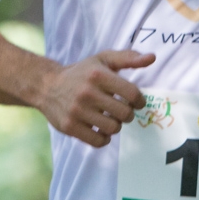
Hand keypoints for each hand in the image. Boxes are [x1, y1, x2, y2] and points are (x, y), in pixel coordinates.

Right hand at [37, 50, 154, 147]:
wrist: (46, 85)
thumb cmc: (81, 72)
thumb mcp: (103, 60)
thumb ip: (128, 58)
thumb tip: (152, 58)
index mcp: (98, 75)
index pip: (132, 94)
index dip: (139, 101)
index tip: (136, 102)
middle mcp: (87, 92)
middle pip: (124, 114)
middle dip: (128, 114)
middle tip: (122, 111)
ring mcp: (77, 111)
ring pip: (113, 128)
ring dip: (116, 126)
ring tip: (110, 119)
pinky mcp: (69, 126)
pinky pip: (98, 141)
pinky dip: (104, 138)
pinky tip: (101, 130)